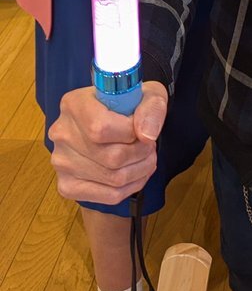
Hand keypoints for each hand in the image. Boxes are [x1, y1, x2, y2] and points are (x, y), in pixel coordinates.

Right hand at [48, 81, 167, 205]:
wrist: (110, 124)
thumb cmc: (128, 107)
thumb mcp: (146, 94)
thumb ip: (151, 108)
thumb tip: (147, 136)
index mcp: (74, 105)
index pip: (101, 128)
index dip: (131, 133)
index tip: (142, 129)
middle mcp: (61, 133)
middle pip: (111, 157)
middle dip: (141, 153)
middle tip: (149, 146)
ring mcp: (61, 162)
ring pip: (114, 179)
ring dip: (141, 170)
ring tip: (146, 157)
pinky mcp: (67, 186)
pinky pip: (109, 196)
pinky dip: (132, 186)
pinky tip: (137, 173)